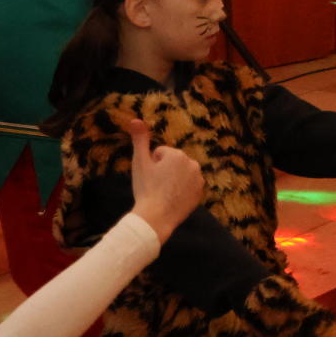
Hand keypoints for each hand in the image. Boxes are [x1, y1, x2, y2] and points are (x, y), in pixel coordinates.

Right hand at [124, 115, 204, 241]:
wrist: (156, 218)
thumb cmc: (146, 189)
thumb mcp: (139, 162)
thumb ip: (140, 139)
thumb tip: (135, 119)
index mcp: (177, 154)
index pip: (160, 154)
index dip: (152, 166)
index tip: (150, 178)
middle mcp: (192, 164)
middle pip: (172, 164)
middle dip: (163, 171)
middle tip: (156, 186)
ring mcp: (198, 179)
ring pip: (180, 175)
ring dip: (173, 180)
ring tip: (164, 193)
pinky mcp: (200, 193)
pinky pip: (188, 187)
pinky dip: (181, 191)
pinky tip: (173, 199)